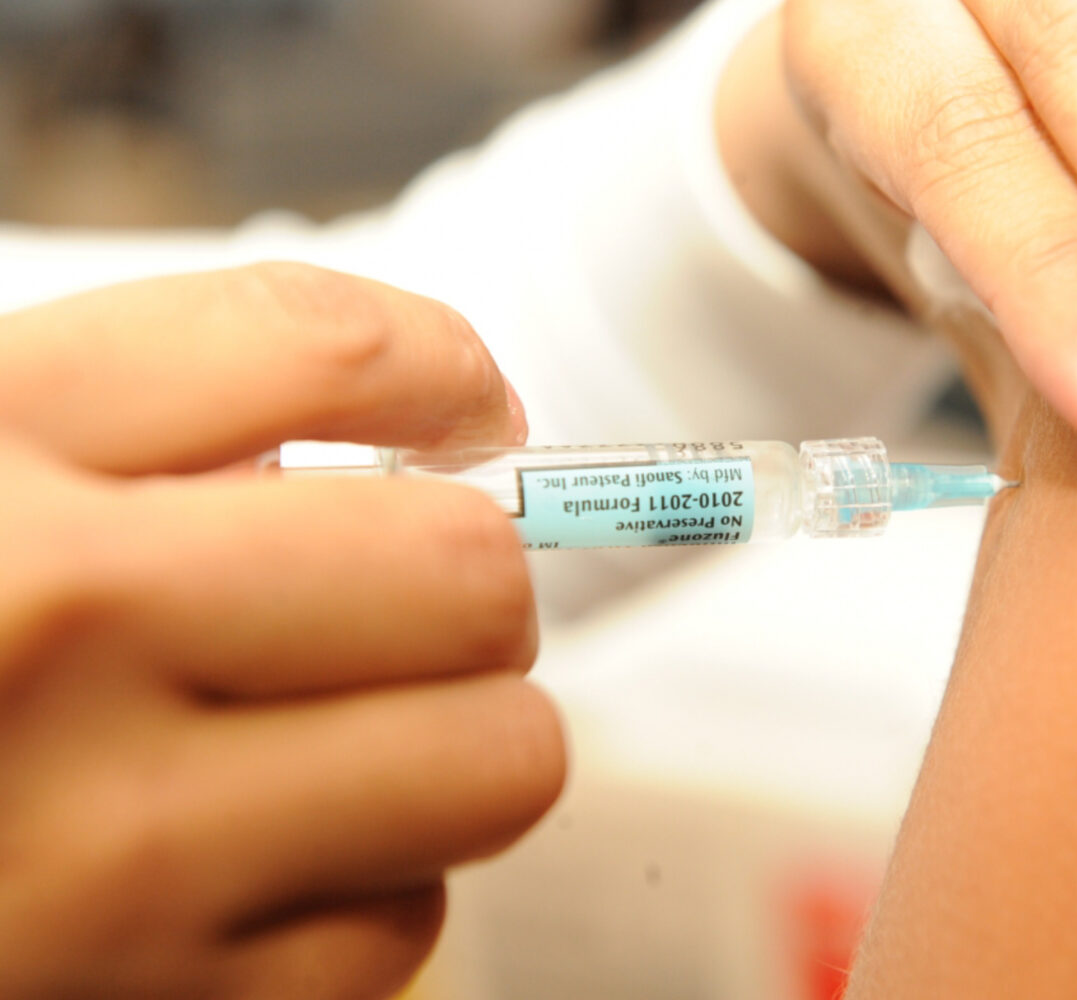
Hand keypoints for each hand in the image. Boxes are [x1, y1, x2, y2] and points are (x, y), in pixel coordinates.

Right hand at [0, 264, 563, 999]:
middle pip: (466, 576)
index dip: (445, 373)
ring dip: (454, 737)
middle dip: (462, 582)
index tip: (464, 411)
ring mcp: (98, 861)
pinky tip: (263, 863)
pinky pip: (398, 929)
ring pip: (493, 763)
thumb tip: (444, 404)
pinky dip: (370, 887)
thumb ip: (171, 408)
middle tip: (392, 602)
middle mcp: (41, 645)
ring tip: (342, 733)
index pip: (329, 348)